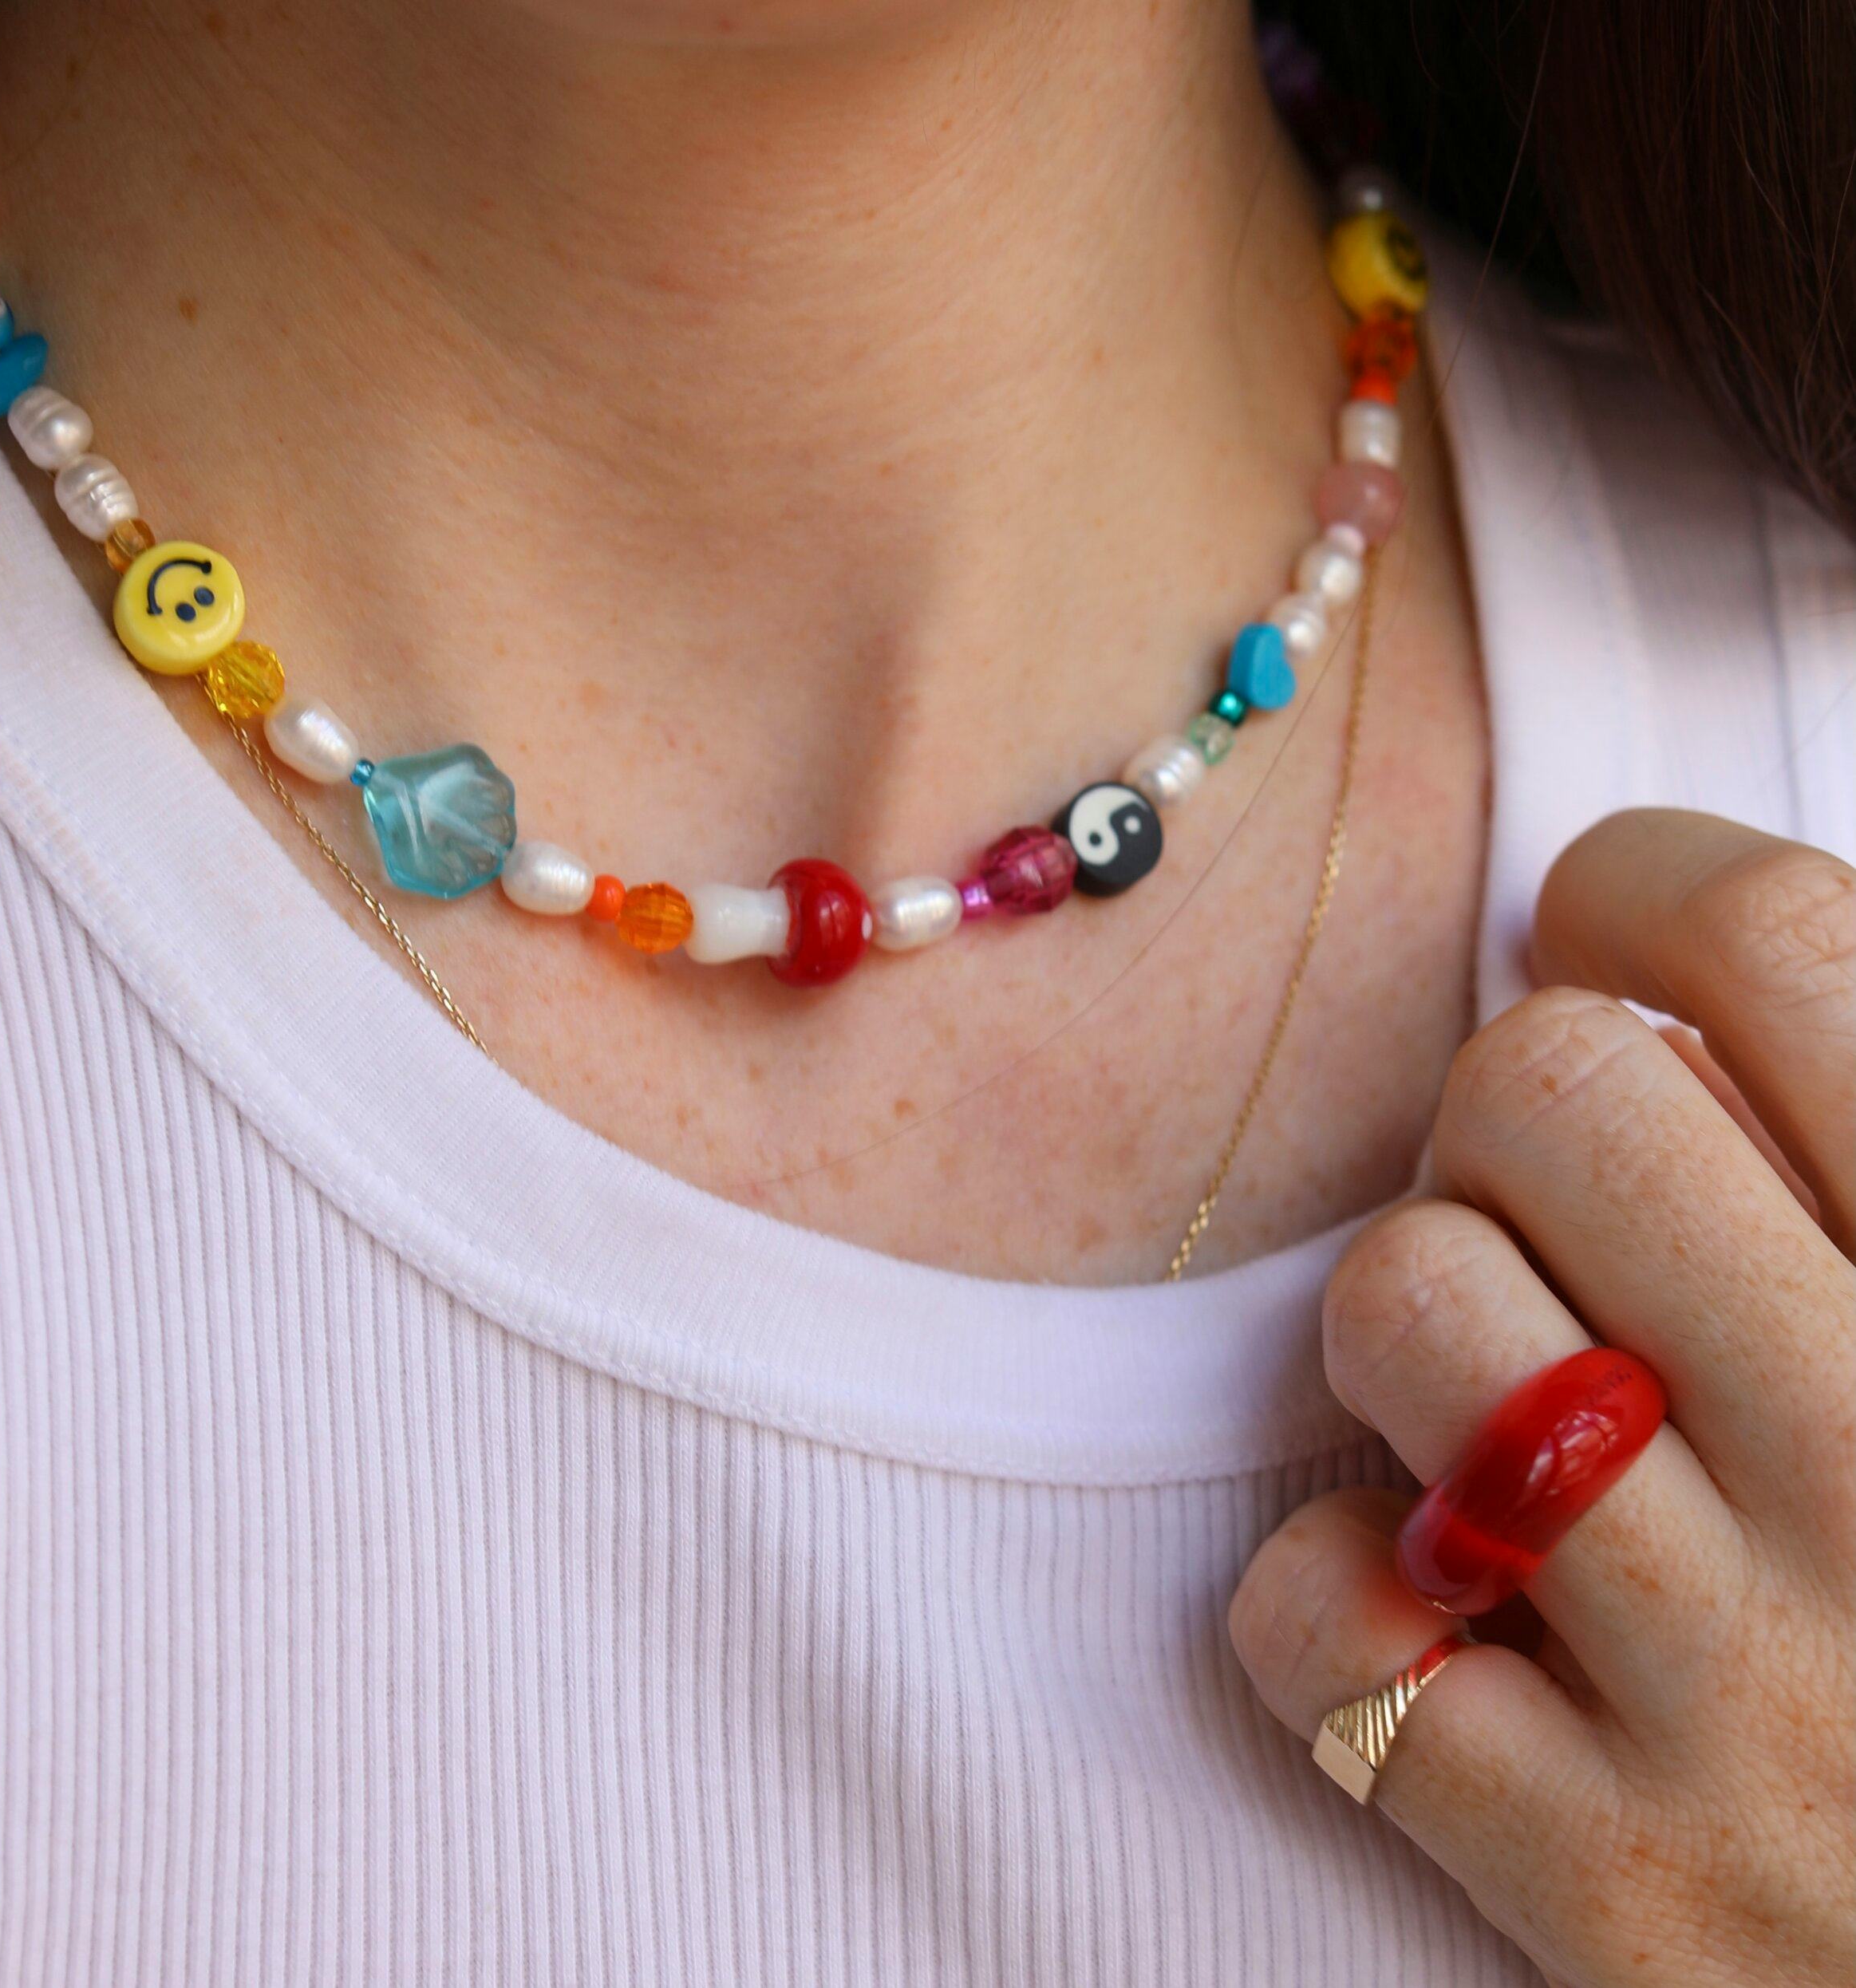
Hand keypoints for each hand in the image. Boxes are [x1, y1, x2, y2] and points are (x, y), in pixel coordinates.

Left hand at [1228, 810, 1855, 1987]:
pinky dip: (1332, 1598)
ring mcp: (1763, 1690)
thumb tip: (1676, 969)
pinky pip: (1315, 1612)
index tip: (1607, 941)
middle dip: (1497, 1124)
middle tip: (1554, 1220)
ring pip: (1405, 1306)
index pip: (1776, 937)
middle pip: (1539, 1087)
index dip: (1636, 889)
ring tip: (1493, 1426)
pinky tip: (1444, 1627)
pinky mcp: (1616, 1883)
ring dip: (1404, 1342)